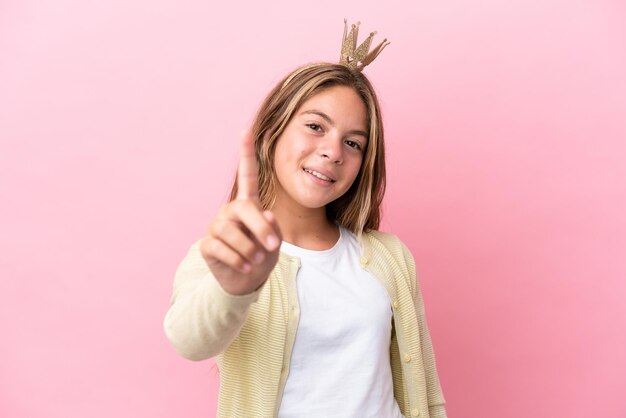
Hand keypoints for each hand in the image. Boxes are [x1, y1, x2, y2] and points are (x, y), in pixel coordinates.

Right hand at [200, 130, 281, 294]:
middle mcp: (230, 211)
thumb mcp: (275, 241)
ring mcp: (216, 227)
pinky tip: (246, 267)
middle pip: (243, 208)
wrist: (246, 280)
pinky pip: (221, 248)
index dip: (246, 154)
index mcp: (248, 204)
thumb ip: (273, 227)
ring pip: (231, 232)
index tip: (246, 131)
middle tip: (274, 245)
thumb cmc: (262, 255)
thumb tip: (267, 215)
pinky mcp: (207, 244)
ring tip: (257, 260)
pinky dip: (237, 260)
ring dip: (249, 249)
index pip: (247, 175)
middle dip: (260, 227)